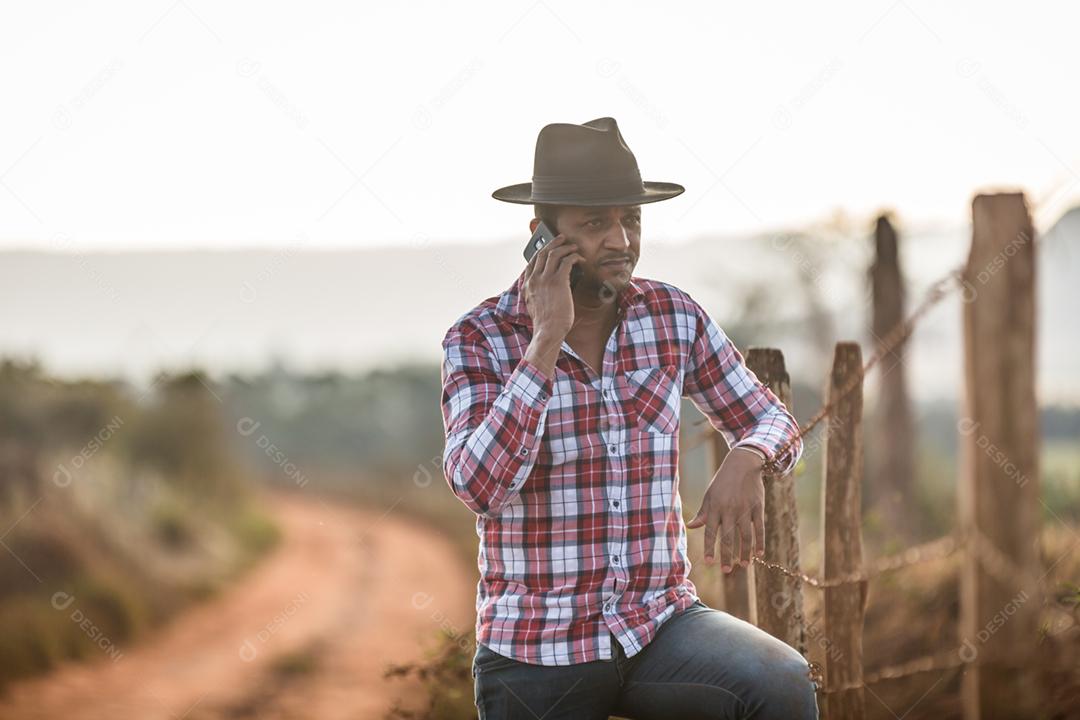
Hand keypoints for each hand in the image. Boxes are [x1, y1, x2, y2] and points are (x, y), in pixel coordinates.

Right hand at [523, 234, 582, 340]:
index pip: (532, 261)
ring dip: (566, 247)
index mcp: (527, 285)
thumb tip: (548, 288)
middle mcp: (534, 279)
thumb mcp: (534, 306)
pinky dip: (574, 257)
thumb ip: (537, 294)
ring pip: (554, 253)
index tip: (548, 247)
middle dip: (553, 243)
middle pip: (542, 253)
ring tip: (574, 247)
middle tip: (562, 238)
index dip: (541, 251)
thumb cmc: (545, 323)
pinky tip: (580, 259)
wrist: (548, 332)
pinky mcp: (558, 281)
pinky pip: (567, 261)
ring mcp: (545, 279)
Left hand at [686, 447, 765, 572]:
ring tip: (744, 565)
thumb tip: (691, 527)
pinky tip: (758, 554)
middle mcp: (729, 510)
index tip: (710, 563)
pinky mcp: (757, 507)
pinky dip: (759, 541)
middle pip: (728, 537)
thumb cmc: (722, 482)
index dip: (710, 548)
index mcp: (715, 507)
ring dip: (744, 552)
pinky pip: (759, 527)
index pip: (711, 532)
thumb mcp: (710, 495)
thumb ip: (703, 513)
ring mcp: (744, 509)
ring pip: (745, 535)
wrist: (742, 464)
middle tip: (727, 570)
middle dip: (727, 555)